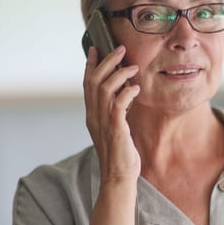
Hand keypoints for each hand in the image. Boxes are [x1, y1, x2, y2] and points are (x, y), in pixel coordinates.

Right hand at [83, 45, 140, 182]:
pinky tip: (136, 88)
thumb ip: (113, 110)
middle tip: (120, 49)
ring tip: (133, 67)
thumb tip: (122, 92)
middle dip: (107, 62)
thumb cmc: (119, 152)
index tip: (95, 49)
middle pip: (94, 81)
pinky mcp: (115, 129)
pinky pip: (118, 104)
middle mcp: (94, 115)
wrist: (119, 176)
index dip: (90, 65)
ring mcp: (103, 122)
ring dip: (119, 74)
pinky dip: (127, 93)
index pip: (87, 84)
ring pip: (104, 89)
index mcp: (92, 114)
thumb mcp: (113, 127)